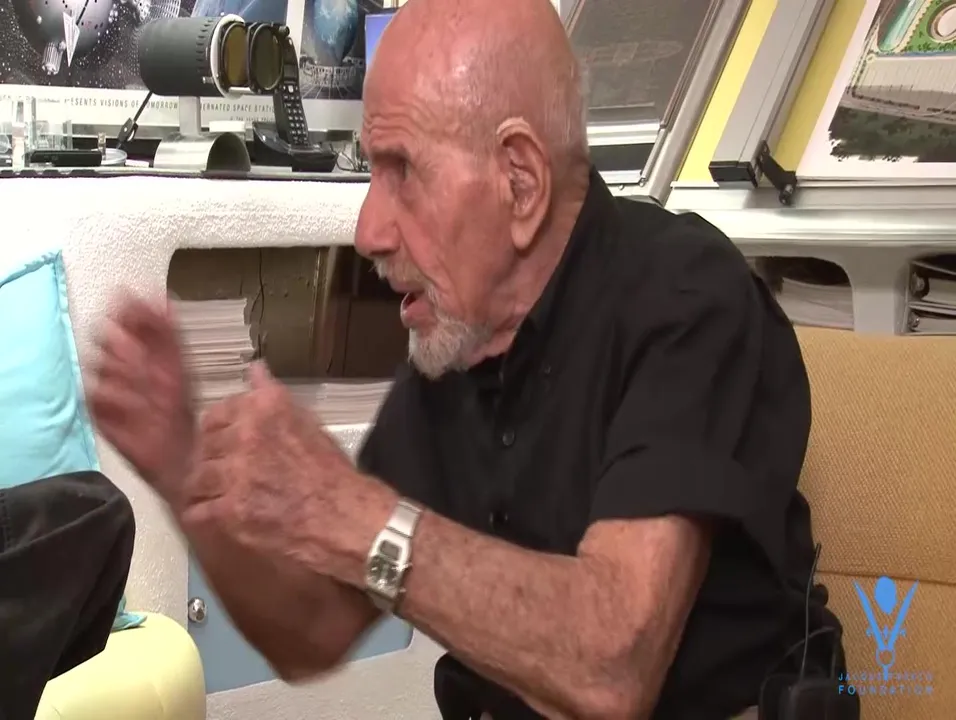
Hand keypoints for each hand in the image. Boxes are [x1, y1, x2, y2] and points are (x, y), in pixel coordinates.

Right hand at [88, 294, 196, 506]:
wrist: (179, 452)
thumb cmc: (182, 410)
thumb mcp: (182, 368)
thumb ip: (170, 334)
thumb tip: (164, 298)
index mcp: (141, 349)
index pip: (125, 316)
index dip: (130, 309)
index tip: (137, 307)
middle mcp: (120, 364)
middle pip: (104, 335)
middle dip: (126, 343)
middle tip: (146, 357)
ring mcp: (107, 386)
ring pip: (100, 362)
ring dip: (128, 371)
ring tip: (151, 386)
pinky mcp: (97, 411)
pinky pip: (97, 393)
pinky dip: (120, 397)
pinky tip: (140, 406)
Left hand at [180, 363, 390, 678]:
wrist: (347, 520)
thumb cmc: (333, 474)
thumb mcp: (309, 423)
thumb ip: (273, 397)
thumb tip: (256, 369)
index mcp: (265, 408)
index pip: (218, 413)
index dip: (221, 430)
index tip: (229, 442)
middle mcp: (245, 435)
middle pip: (204, 445)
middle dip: (214, 459)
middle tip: (231, 474)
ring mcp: (234, 474)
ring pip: (197, 477)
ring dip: (208, 488)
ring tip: (226, 496)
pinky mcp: (228, 511)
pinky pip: (197, 509)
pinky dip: (207, 514)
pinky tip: (222, 516)